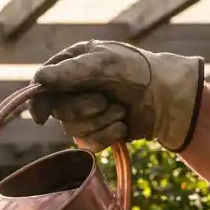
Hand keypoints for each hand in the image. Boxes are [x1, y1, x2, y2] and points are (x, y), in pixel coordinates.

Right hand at [29, 41, 204, 151]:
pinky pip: (88, 144)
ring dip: (101, 122)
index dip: (39, 102)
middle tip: (104, 101)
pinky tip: (123, 126)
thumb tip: (38, 79)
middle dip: (82, 109)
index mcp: (73, 65)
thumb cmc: (139, 72)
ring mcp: (85, 112)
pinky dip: (108, 136)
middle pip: (57, 111)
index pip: (42, 85)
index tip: (42, 116)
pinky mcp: (97, 133)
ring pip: (73, 130)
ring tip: (121, 111)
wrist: (170, 99)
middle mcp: (74, 89)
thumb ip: (70, 71)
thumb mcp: (104, 64)